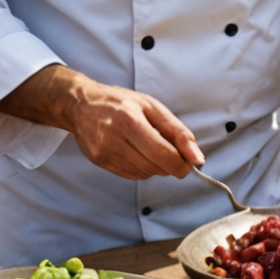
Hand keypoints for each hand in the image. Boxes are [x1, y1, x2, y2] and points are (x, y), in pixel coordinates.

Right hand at [44, 71, 202, 180]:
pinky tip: (136, 153)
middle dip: (170, 165)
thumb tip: (197, 159)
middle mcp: (113, 137)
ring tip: (149, 147)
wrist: (82, 104)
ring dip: (155, 167)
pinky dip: (141, 169)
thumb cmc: (121, 102)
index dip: (180, 163)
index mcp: (129, 119)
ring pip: (143, 174)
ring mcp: (103, 152)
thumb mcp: (153, 107)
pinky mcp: (98, 162)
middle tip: (173, 154)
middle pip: (153, 166)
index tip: (189, 164)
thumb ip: (178, 132)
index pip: (160, 152)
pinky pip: (131, 175)